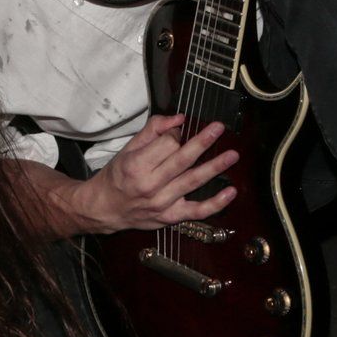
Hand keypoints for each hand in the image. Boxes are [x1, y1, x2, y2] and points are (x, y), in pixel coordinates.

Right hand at [77, 114, 238, 233]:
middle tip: (218, 128)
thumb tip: (179, 119)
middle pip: (182, 160)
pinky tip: (230, 192)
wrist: (105, 208)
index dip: (176, 135)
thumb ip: (153, 130)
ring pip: (192, 182)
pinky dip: (216, 203)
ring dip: (215, 167)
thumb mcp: (128, 147)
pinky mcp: (170, 217)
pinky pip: (197, 211)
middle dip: (202, 142)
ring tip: (232, 155)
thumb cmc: (118, 176)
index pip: (167, 144)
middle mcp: (150, 185)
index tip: (177, 133)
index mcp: (137, 165)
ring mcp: (162, 203)